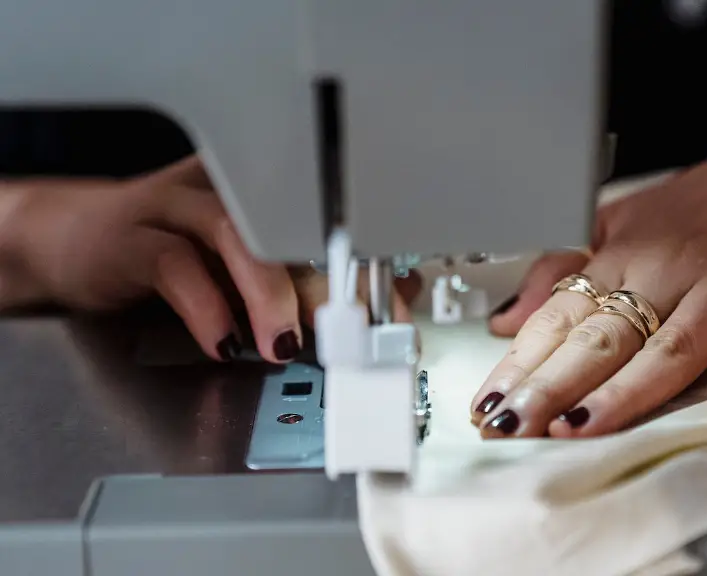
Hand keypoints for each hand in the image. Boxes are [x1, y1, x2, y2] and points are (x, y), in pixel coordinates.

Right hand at [0, 156, 419, 361]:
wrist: (73, 240)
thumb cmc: (172, 253)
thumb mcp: (245, 268)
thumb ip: (304, 281)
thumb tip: (380, 304)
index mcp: (262, 190)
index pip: (327, 224)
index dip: (365, 271)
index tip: (393, 316)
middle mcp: (224, 187)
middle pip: (290, 224)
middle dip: (331, 286)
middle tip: (356, 334)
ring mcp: (175, 206)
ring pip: (234, 232)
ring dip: (269, 294)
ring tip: (287, 343)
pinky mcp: (131, 237)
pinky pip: (173, 264)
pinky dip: (205, 306)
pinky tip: (223, 342)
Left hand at [471, 107, 706, 436]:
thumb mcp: (630, 219)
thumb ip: (568, 267)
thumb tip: (508, 320)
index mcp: (628, 253)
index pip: (562, 316)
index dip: (521, 362)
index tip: (486, 405)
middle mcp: (673, 267)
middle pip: (604, 335)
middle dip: (552, 384)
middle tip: (511, 426)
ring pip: (674, 345)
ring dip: (627, 389)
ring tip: (584, 427)